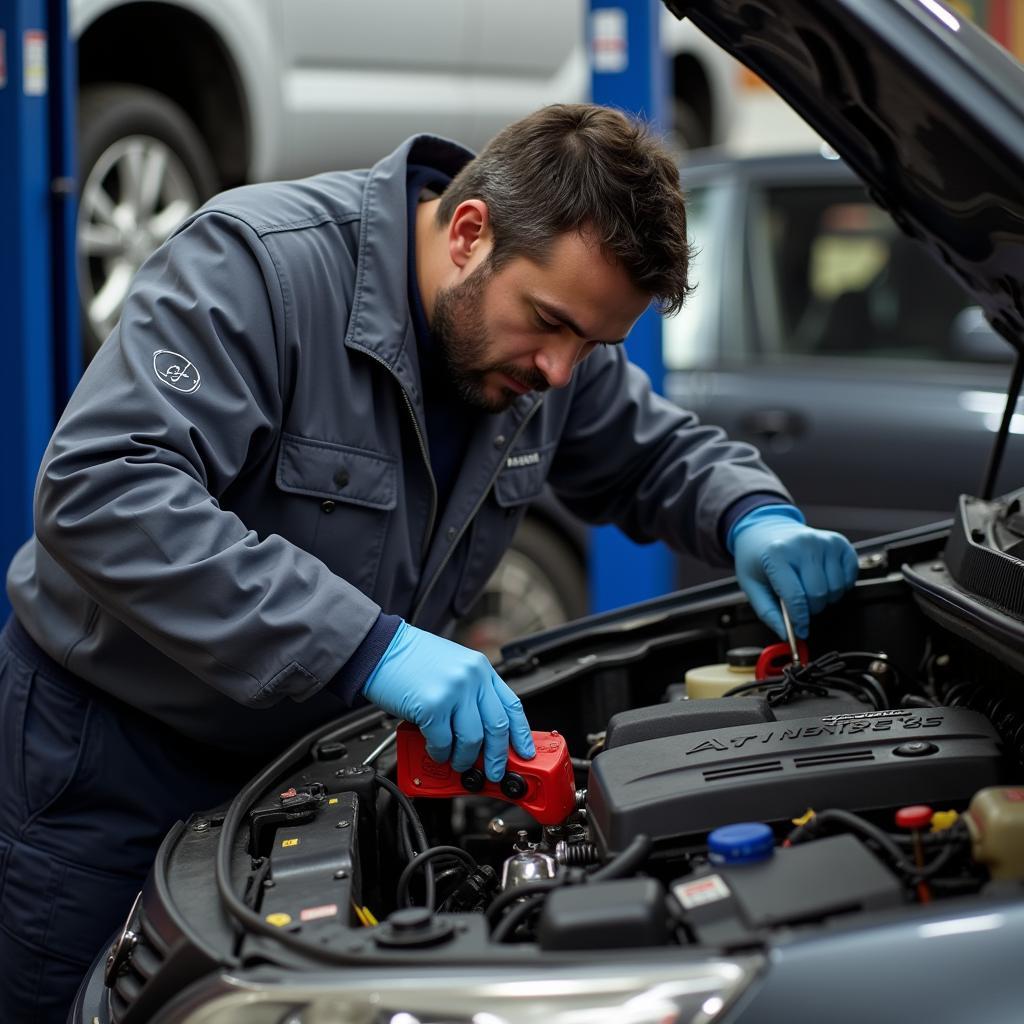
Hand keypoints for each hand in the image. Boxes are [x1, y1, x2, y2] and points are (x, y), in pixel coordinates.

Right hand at [362, 621, 534, 780]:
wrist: (381, 647)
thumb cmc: (411, 658)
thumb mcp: (453, 668)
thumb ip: (471, 696)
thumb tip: (482, 734)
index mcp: (481, 668)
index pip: (512, 706)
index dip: (521, 735)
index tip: (525, 753)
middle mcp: (472, 678)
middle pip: (497, 728)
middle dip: (496, 757)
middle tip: (493, 771)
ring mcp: (454, 691)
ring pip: (472, 740)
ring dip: (464, 759)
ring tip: (456, 762)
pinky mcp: (432, 705)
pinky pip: (443, 742)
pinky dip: (440, 753)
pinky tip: (435, 750)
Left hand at [730, 507, 857, 638]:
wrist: (766, 530)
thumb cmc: (759, 559)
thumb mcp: (752, 585)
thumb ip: (768, 613)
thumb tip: (786, 635)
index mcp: (777, 554)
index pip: (795, 597)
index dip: (799, 620)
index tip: (800, 631)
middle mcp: (803, 544)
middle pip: (819, 594)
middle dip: (811, 609)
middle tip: (800, 605)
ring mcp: (824, 541)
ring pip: (836, 588)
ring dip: (825, 598)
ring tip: (809, 589)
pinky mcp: (839, 542)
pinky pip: (850, 576)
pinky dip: (840, 586)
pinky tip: (823, 579)